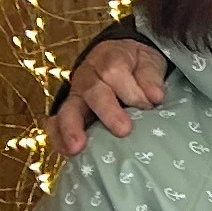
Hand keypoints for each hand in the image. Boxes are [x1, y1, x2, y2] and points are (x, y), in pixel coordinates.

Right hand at [51, 37, 169, 158]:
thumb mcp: (148, 61)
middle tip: (123, 130)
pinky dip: (58, 137)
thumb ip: (150, 76)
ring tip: (77, 148)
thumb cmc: (135, 65)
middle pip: (93, 91)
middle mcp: (88, 77)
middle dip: (107, 111)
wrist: (117, 58)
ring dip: (72, 129)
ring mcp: (75, 95)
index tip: (150, 104)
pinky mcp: (69, 112)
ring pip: (69, 109)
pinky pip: (57, 124)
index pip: (116, 72)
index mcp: (109, 60)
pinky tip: (66, 152)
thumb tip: (155, 96)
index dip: (133, 91)